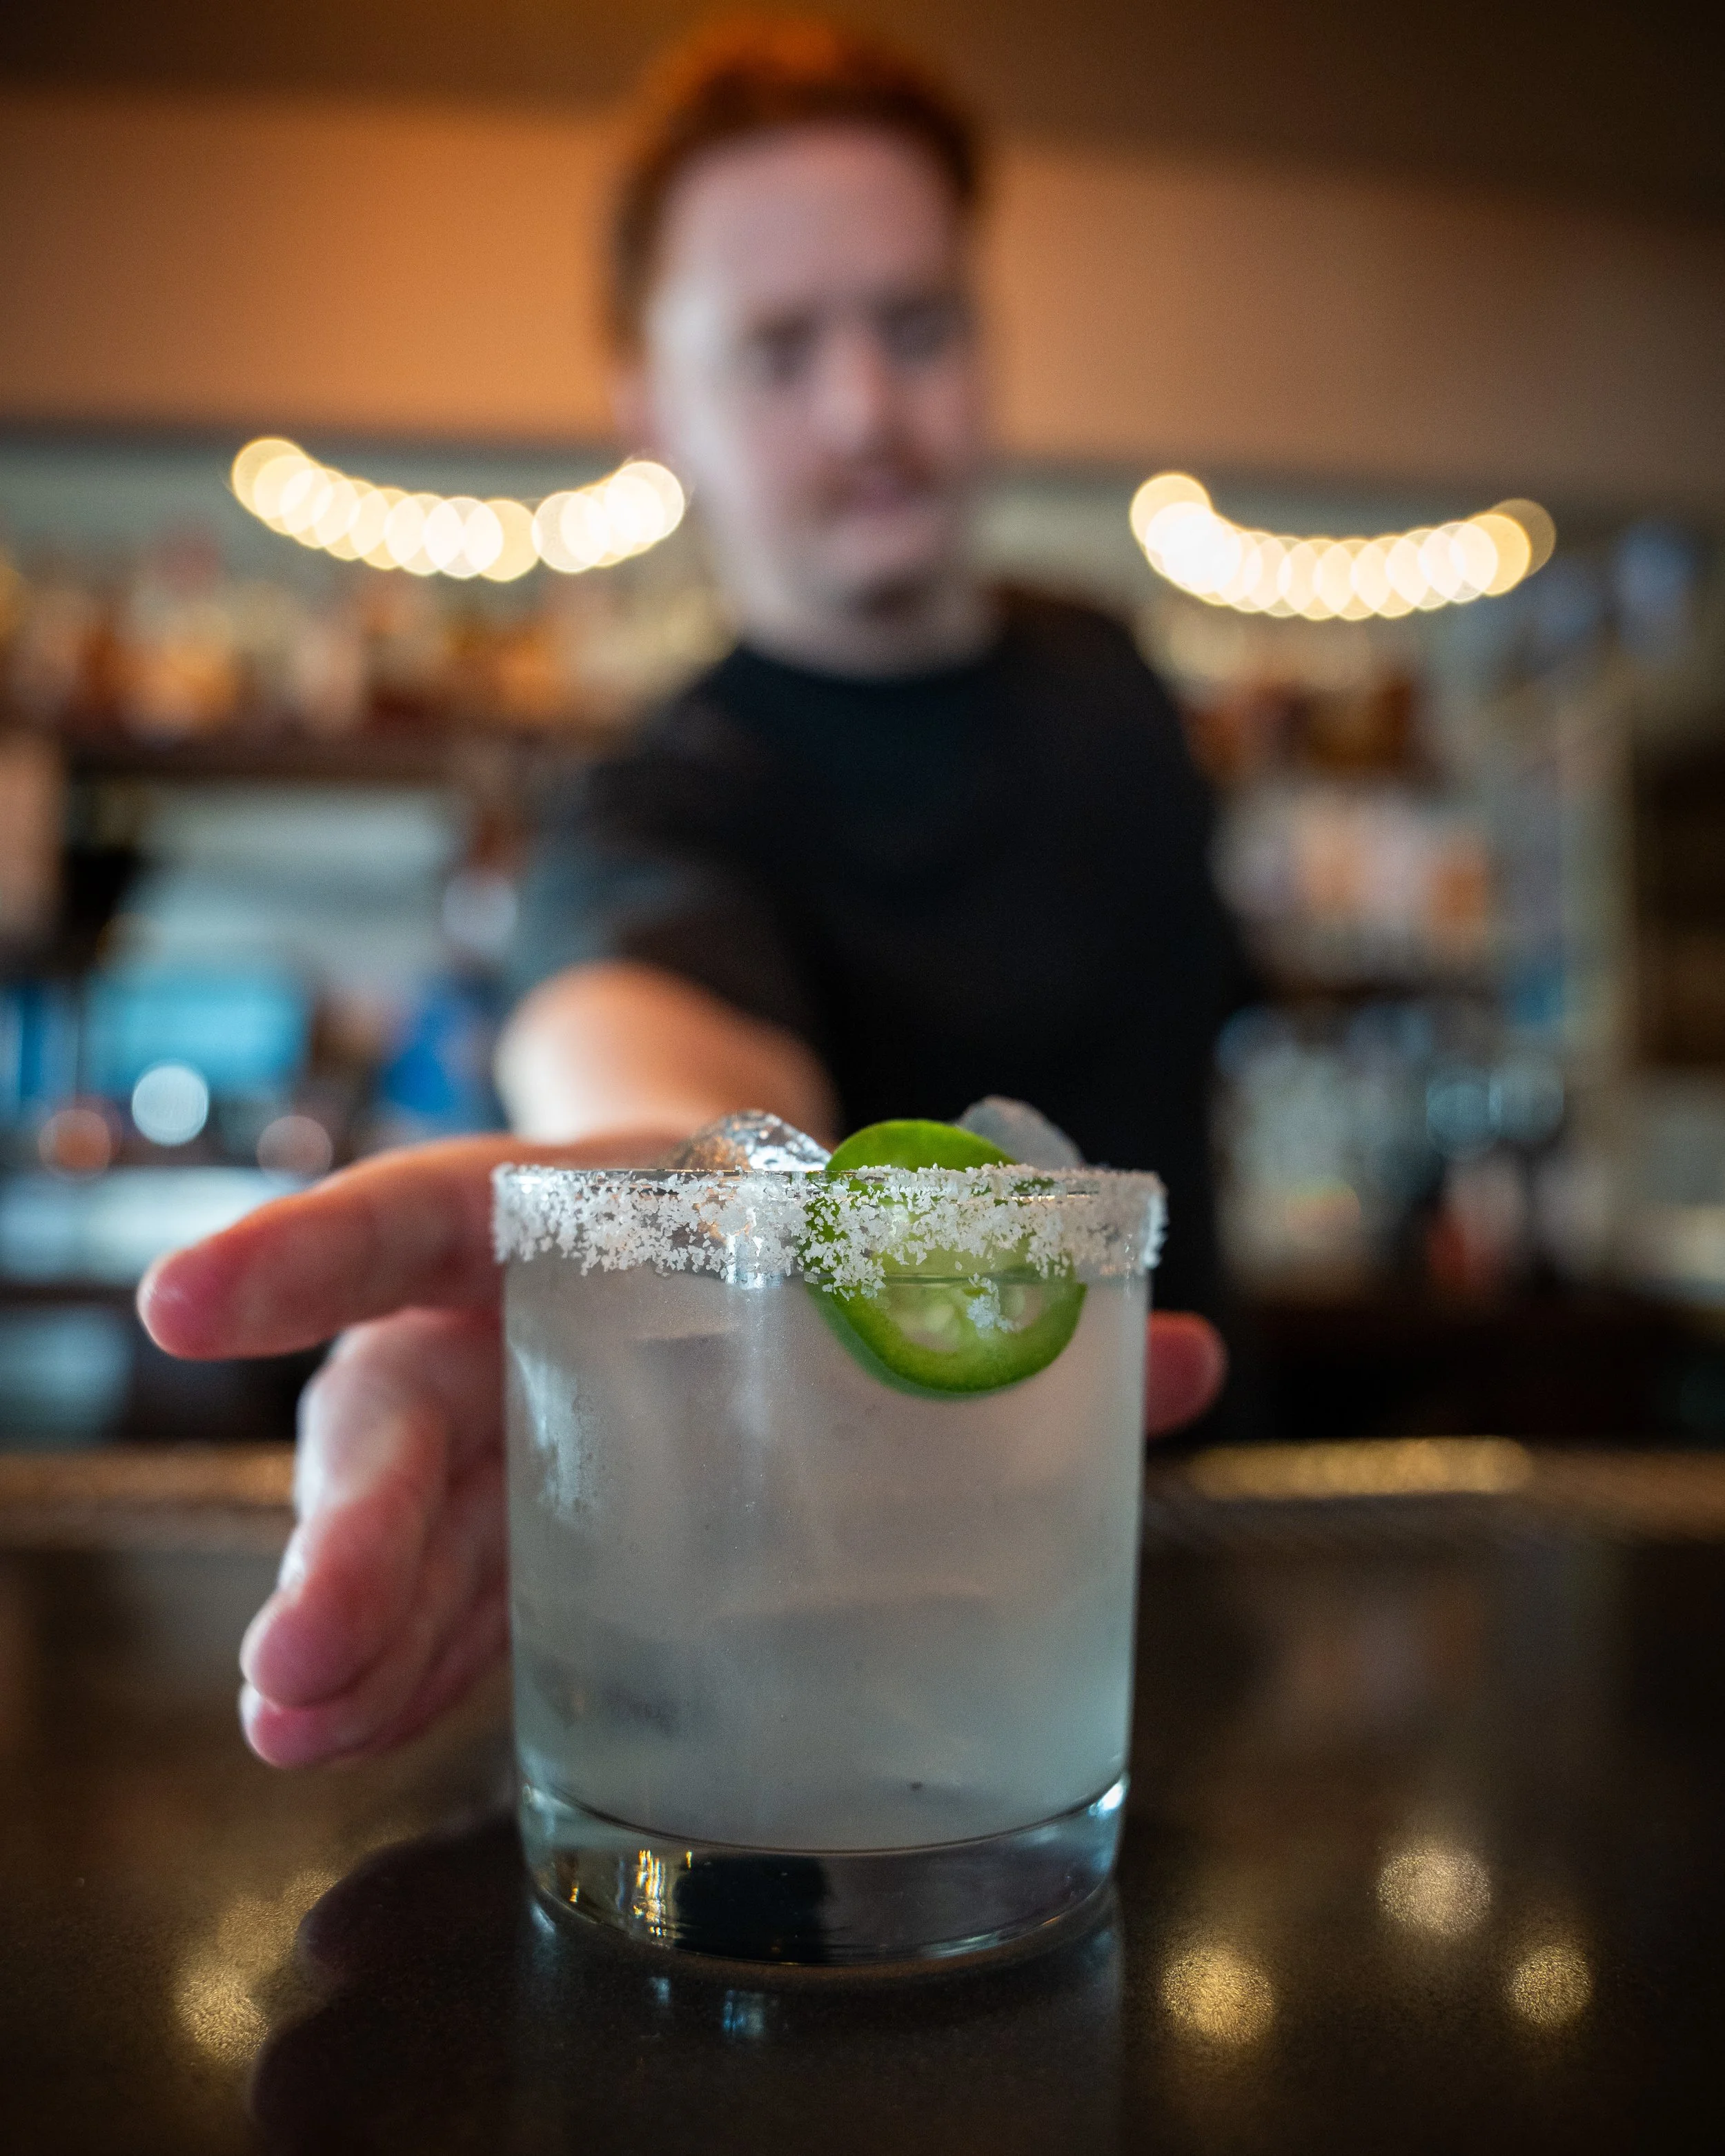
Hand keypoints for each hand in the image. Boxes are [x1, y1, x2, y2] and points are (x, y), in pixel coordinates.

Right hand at [138, 1138, 1228, 1767]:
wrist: (720, 1218)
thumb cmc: (775, 1219)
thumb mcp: (865, 1226)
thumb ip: (1002, 1294)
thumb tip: (1188, 1359)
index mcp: (581, 1206)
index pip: (427, 1209)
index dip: (306, 1250)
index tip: (180, 1308)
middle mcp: (502, 1312)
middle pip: (399, 1417)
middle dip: (343, 1544)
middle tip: (293, 1668)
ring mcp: (486, 1418)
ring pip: (400, 1522)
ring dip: (353, 1635)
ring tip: (305, 1733)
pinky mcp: (498, 1507)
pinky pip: (447, 1583)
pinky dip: (412, 1656)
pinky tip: (364, 1731)